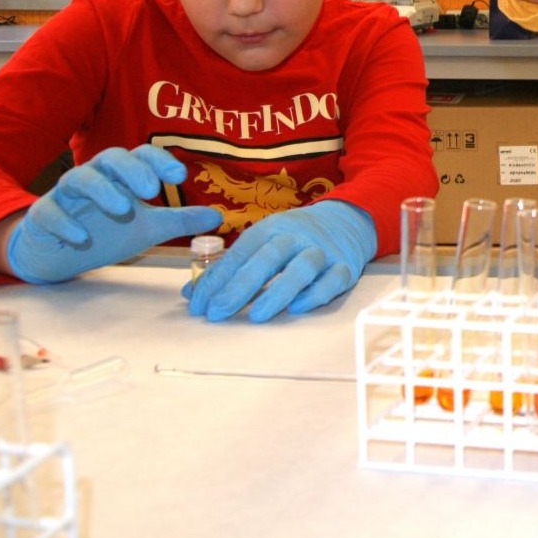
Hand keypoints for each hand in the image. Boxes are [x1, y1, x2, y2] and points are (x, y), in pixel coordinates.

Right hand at [5, 146, 222, 283]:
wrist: (60, 253)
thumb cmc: (107, 231)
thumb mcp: (149, 228)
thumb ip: (180, 220)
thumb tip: (218, 216)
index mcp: (121, 177)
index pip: (140, 156)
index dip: (159, 161)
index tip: (180, 176)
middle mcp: (95, 178)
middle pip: (110, 158)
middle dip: (132, 169)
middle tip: (152, 189)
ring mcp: (66, 196)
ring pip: (78, 179)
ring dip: (101, 191)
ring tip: (123, 207)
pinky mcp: (43, 216)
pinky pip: (49, 213)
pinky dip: (65, 222)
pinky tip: (81, 237)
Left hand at [185, 200, 375, 322]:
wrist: (346, 221)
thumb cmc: (294, 238)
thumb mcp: (260, 242)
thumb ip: (228, 269)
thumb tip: (191, 295)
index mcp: (269, 230)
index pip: (238, 255)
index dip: (216, 281)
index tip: (198, 306)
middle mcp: (295, 238)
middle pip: (267, 259)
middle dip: (240, 286)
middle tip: (218, 312)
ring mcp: (322, 252)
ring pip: (302, 268)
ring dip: (278, 291)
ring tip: (257, 315)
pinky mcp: (346, 267)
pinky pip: (333, 280)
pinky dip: (316, 294)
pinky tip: (297, 308)